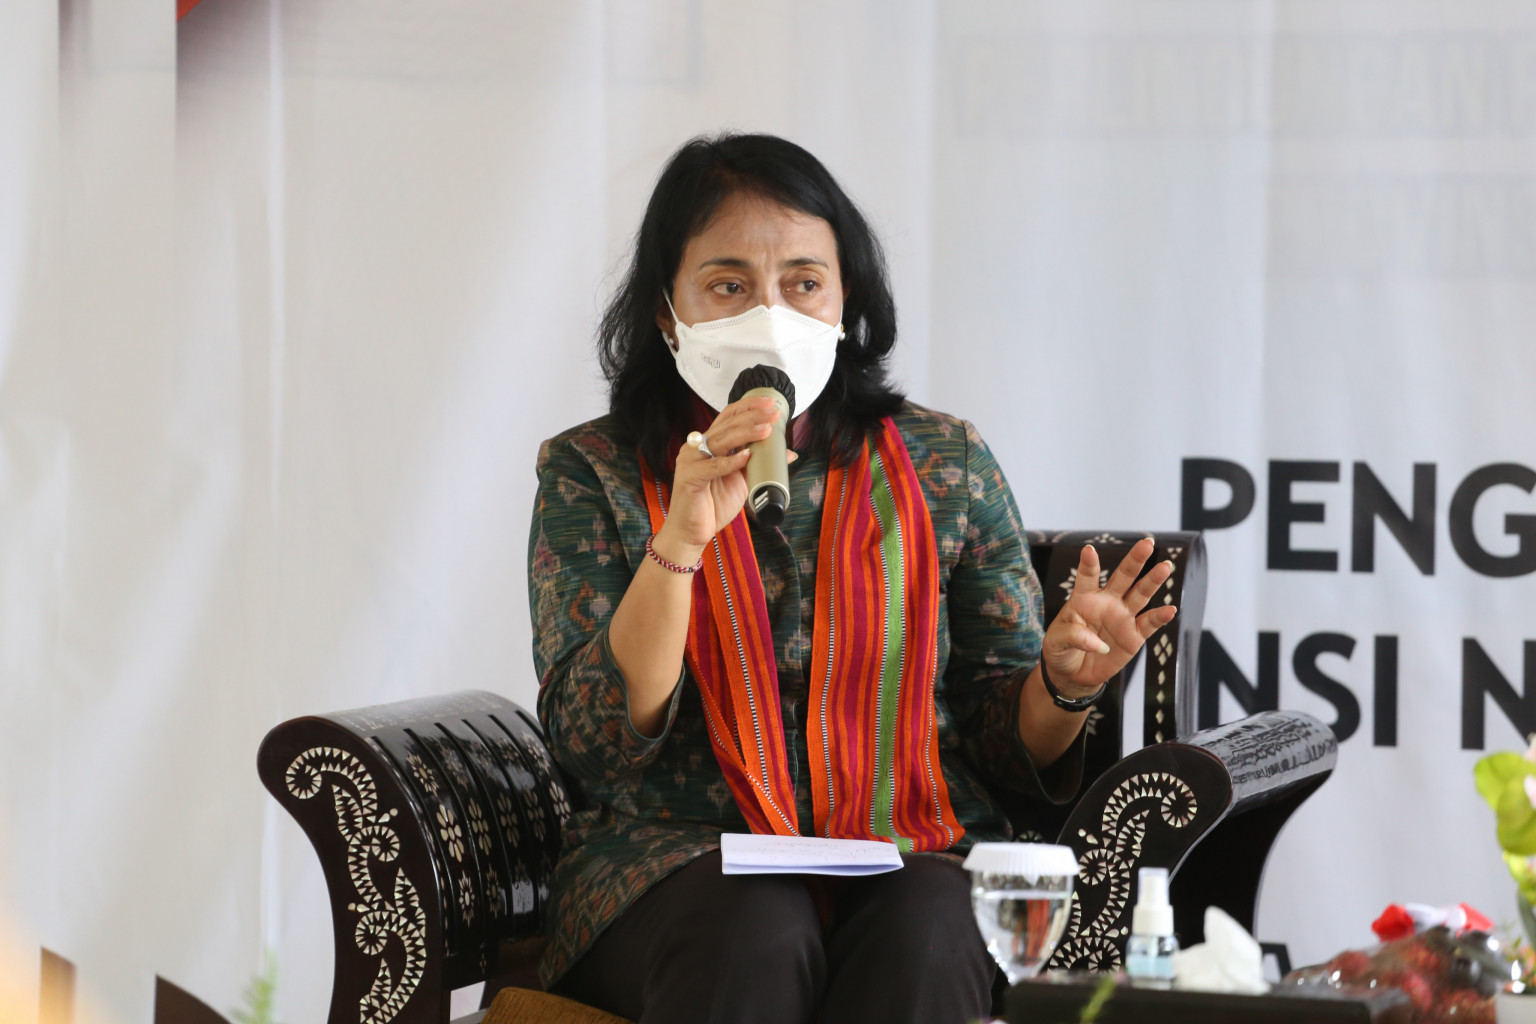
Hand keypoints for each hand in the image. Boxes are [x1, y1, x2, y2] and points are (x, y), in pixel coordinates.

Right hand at [650, 396, 796, 564]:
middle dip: (752, 417)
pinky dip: (730, 461)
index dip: (748, 407)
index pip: (728, 416)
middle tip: (773, 414)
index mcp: (709, 444)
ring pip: (720, 441)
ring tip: (766, 430)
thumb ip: (760, 464)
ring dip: (745, 434)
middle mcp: (697, 447)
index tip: (770, 403)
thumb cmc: (714, 505)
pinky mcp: (689, 478)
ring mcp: (691, 461)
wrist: (693, 532)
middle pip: (726, 424)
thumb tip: (788, 453)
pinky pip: (712, 467)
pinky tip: (746, 456)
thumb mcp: (742, 480)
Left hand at [1041, 538, 1177, 695]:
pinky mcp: (1134, 636)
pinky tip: (1170, 610)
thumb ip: (1074, 637)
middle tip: (1147, 542)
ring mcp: (1123, 617)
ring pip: (1140, 594)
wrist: (1072, 673)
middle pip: (1123, 577)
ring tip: (1165, 566)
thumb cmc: (1061, 649)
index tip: (1089, 550)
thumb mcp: (1056, 642)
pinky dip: (1160, 617)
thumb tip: (1098, 644)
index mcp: (1084, 598)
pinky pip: (1149, 624)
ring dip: (1153, 580)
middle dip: (1135, 560)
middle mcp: (1107, 602)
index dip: (1089, 564)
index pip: (1087, 577)